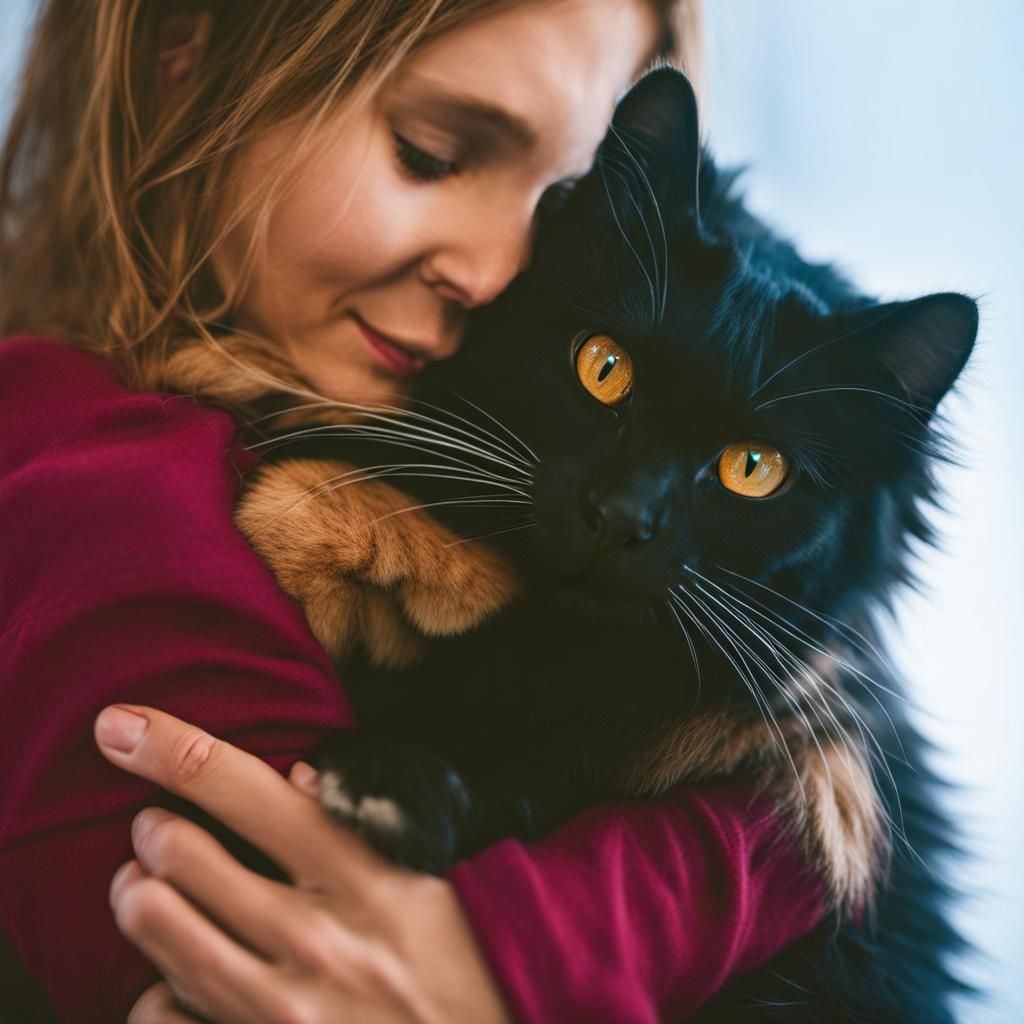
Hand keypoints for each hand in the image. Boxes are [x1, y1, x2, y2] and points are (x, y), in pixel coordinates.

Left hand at [94, 705, 512, 1023]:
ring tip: (142, 887)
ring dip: (137, 896)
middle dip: (154, 830)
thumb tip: (296, 775)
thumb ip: (362, 822)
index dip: (170, 747)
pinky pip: (162, 1018)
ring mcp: (284, 1007)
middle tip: (155, 829)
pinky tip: (170, 979)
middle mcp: (316, 935)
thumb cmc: (458, 960)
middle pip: (183, 855)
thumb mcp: (427, 879)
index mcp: (361, 873)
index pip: (246, 789)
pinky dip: (155, 993)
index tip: (119, 725)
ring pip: (160, 929)